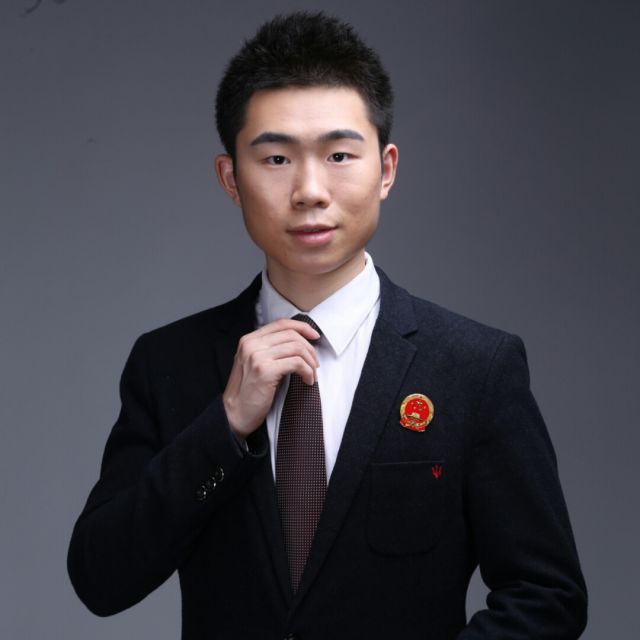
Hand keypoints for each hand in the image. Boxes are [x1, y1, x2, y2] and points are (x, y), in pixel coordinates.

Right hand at [222, 318, 319, 439]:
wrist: (234, 414)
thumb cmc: (248, 392)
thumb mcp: (256, 364)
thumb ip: (270, 350)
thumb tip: (299, 343)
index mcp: (249, 340)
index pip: (281, 324)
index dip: (302, 327)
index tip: (314, 335)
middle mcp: (251, 345)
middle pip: (291, 335)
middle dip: (310, 348)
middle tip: (315, 363)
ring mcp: (257, 357)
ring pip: (297, 348)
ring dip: (310, 362)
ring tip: (312, 374)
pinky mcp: (265, 371)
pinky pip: (297, 363)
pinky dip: (307, 372)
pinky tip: (308, 381)